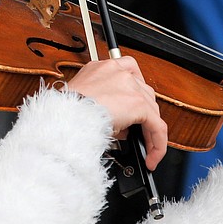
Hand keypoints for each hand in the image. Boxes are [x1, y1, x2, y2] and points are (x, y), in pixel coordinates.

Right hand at [65, 55, 167, 169]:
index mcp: (104, 68)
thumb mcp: (85, 101)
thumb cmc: (67, 111)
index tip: (133, 106)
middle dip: (143, 113)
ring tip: (144, 147)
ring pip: (152, 109)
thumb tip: (121, 126)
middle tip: (138, 134)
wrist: (65, 117)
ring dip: (149, 129)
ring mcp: (131, 86)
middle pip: (143, 92)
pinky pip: (157, 126)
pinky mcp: (138, 104)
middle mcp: (119, 72)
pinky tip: (152, 156)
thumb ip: (106, 105)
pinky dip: (157, 143)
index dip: (134, 91)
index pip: (129, 73)